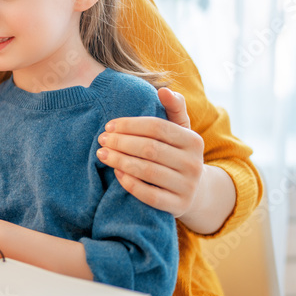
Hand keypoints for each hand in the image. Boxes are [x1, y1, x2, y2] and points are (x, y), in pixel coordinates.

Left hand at [97, 87, 204, 217]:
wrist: (193, 190)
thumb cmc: (176, 152)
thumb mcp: (180, 129)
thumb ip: (173, 107)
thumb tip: (163, 89)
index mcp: (193, 140)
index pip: (157, 127)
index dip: (130, 125)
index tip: (109, 125)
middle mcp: (194, 164)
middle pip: (150, 149)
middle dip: (121, 142)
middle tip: (101, 139)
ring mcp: (188, 187)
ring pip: (148, 171)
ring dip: (120, 161)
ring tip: (102, 154)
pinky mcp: (178, 206)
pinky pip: (149, 195)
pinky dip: (130, 183)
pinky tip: (116, 173)